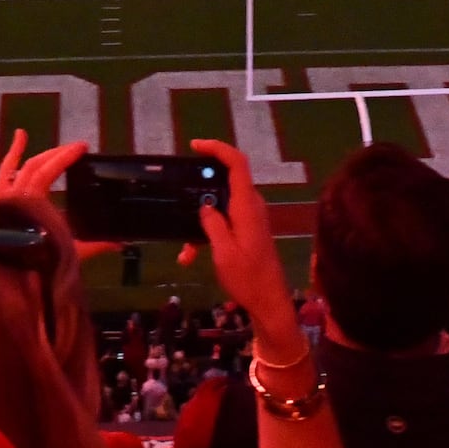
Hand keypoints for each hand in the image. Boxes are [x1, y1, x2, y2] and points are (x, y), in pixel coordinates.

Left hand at [0, 136, 119, 261]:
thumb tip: (121, 243)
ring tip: (37, 139)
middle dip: (58, 155)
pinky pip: (2, 173)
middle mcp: (16, 194)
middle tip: (76, 148)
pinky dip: (10, 155)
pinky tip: (20, 136)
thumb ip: (94, 245)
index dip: (66, 156)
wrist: (5, 278)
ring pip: (20, 167)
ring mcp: (3, 197)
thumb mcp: (69, 252)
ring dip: (35, 153)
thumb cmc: (38, 262)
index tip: (83, 147)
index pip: (50, 170)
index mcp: (34, 201)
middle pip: (37, 166)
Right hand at [189, 141, 298, 354]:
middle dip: (200, 188)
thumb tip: (204, 206)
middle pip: (226, 181)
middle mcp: (251, 206)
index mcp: (247, 206)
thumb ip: (212, 224)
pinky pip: (225, 221)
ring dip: (201, 221)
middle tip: (179, 193)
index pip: (237, 164)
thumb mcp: (223, 251)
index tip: (195, 146)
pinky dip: (208, 233)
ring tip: (184, 249)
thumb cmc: (247, 277)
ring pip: (221, 206)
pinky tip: (190, 256)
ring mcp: (251, 219)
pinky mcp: (248, 231)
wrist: (269, 301)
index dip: (218, 149)